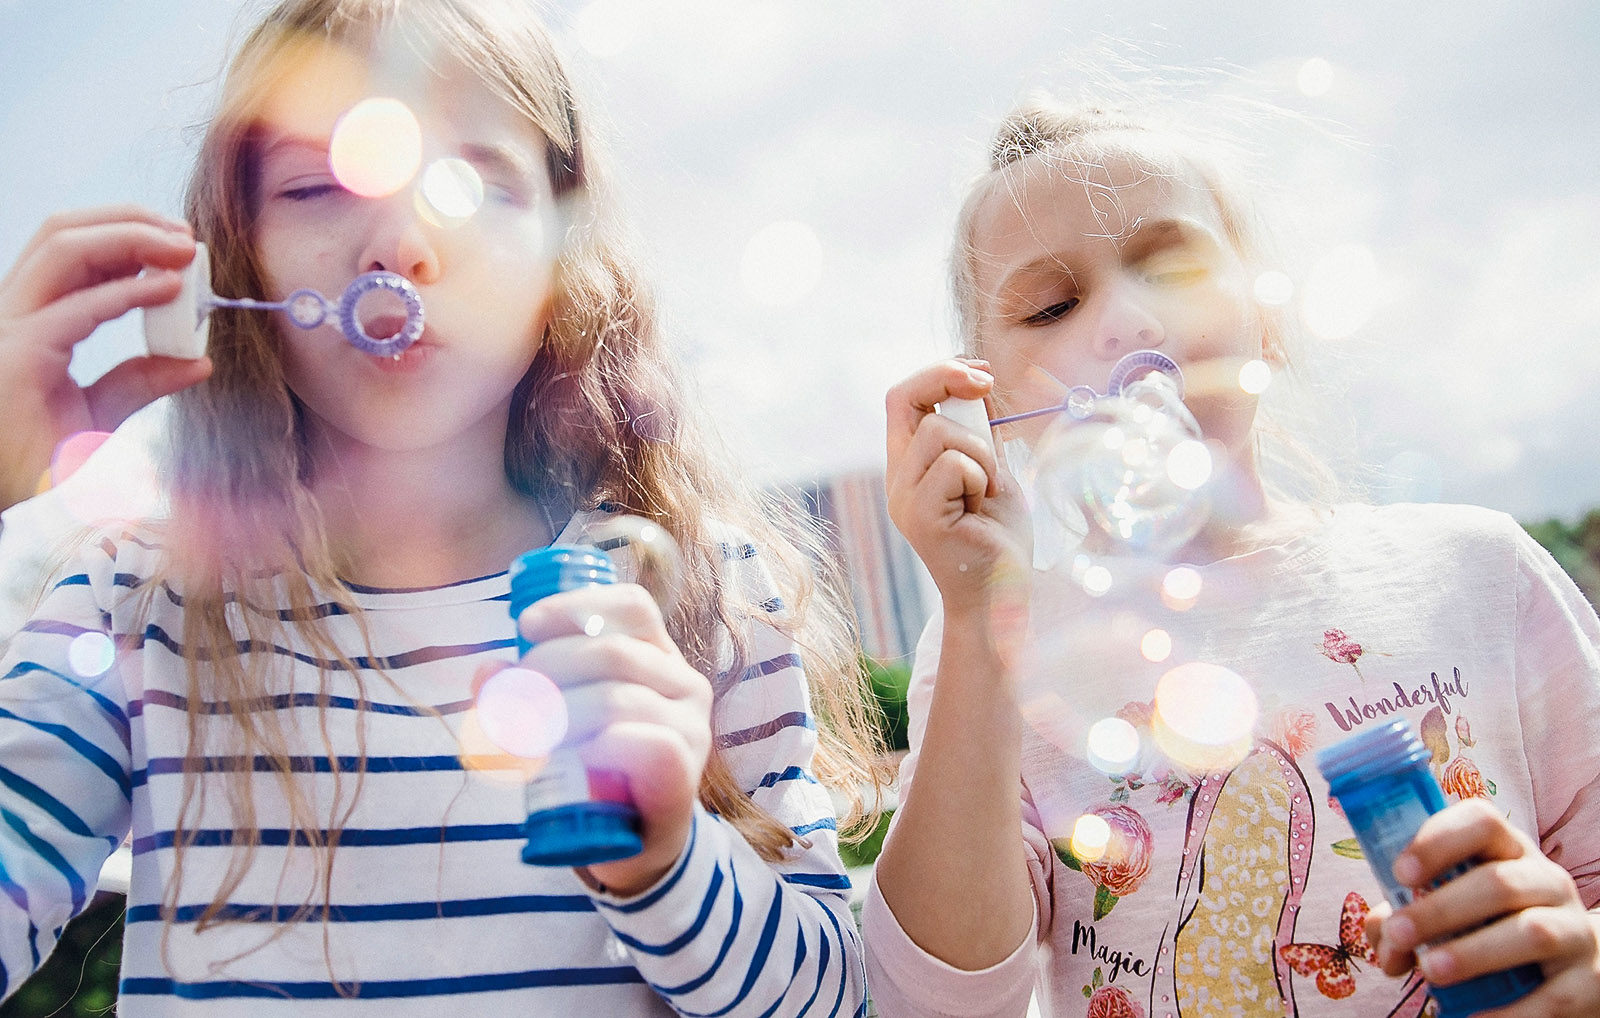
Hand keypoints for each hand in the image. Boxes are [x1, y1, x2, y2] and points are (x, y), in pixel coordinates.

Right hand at [0, 206, 212, 511]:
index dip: (122, 234)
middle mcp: (8, 317)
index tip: (178, 244)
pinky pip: (76, 309)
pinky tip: (169, 289)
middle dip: (127, 221)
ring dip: (129, 237)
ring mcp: (6, 334)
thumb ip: (142, 379)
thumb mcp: (103, 411)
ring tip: (183, 250)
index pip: (65, 252)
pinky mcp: (16, 361)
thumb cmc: (52, 465)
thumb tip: (198, 360)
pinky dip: (128, 291)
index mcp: (25, 320)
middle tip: (185, 236)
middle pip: (58, 233)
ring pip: (60, 249)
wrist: (33, 514)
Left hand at [509, 583, 712, 895]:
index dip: (576, 606)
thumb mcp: (560, 721)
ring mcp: (691, 729)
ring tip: (529, 742)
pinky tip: (576, 758)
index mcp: (658, 656)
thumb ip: (521, 692)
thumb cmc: (596, 770)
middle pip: (612, 652)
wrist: (636, 845)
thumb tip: (487, 670)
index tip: (524, 626)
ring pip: (619, 699)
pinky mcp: (686, 774)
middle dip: (547, 671)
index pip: (632, 607)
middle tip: (511, 705)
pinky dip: (600, 747)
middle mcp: (684, 684)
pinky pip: (645, 744)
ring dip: (561, 717)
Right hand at [885, 358, 1030, 613]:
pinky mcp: (919, 516)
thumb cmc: (997, 535)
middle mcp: (897, 478)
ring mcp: (904, 497)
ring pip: (940, 432)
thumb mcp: (990, 469)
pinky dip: (981, 477)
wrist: (1001, 591)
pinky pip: (955, 465)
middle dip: (948, 379)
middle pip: (906, 398)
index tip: (980, 372)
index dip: (938, 373)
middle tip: (986, 384)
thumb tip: (976, 383)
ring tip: (987, 489)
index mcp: (909, 464)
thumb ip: (977, 432)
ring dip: (980, 451)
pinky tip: (982, 507)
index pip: (903, 399)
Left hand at [1366, 798, 1599, 1014]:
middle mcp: (1547, 882)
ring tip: (1430, 970)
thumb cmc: (1492, 924)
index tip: (1400, 872)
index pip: (1481, 821)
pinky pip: (1551, 997)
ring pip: (1531, 932)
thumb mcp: (1453, 907)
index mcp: (1508, 850)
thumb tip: (1384, 940)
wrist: (1575, 965)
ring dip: (1473, 953)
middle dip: (1442, 908)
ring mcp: (1574, 930)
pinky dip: (1507, 1011)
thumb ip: (1407, 914)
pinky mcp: (1587, 982)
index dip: (1438, 840)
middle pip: (1499, 883)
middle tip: (1400, 933)